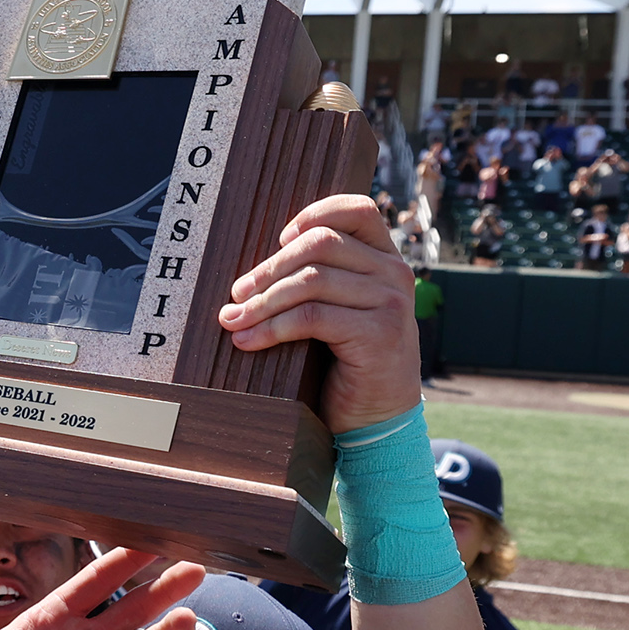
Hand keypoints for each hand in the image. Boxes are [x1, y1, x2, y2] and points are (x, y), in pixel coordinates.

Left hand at [218, 193, 419, 434]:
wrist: (380, 419)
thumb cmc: (348, 362)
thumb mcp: (341, 310)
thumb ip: (322, 279)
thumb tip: (257, 264)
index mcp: (386, 260)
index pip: (358, 210)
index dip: (314, 214)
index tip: (279, 239)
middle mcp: (395, 274)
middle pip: (321, 244)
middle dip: (270, 267)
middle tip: (236, 293)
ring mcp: (390, 302)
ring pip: (311, 280)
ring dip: (262, 301)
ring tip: (233, 320)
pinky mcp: (378, 334)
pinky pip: (311, 318)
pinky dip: (272, 327)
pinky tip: (248, 341)